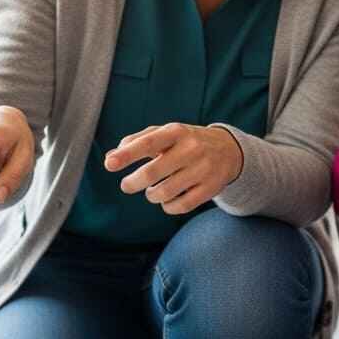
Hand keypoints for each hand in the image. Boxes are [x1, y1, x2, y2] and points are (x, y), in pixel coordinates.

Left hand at [104, 123, 242, 214]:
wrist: (229, 150)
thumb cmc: (186, 141)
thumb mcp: (165, 134)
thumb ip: (137, 142)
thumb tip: (111, 157)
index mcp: (176, 132)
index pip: (148, 143)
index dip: (127, 155)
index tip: (109, 165)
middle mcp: (191, 148)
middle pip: (153, 172)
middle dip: (133, 182)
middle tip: (127, 185)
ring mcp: (203, 169)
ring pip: (164, 192)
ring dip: (152, 195)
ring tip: (153, 190)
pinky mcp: (211, 188)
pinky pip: (180, 206)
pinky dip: (168, 206)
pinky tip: (168, 200)